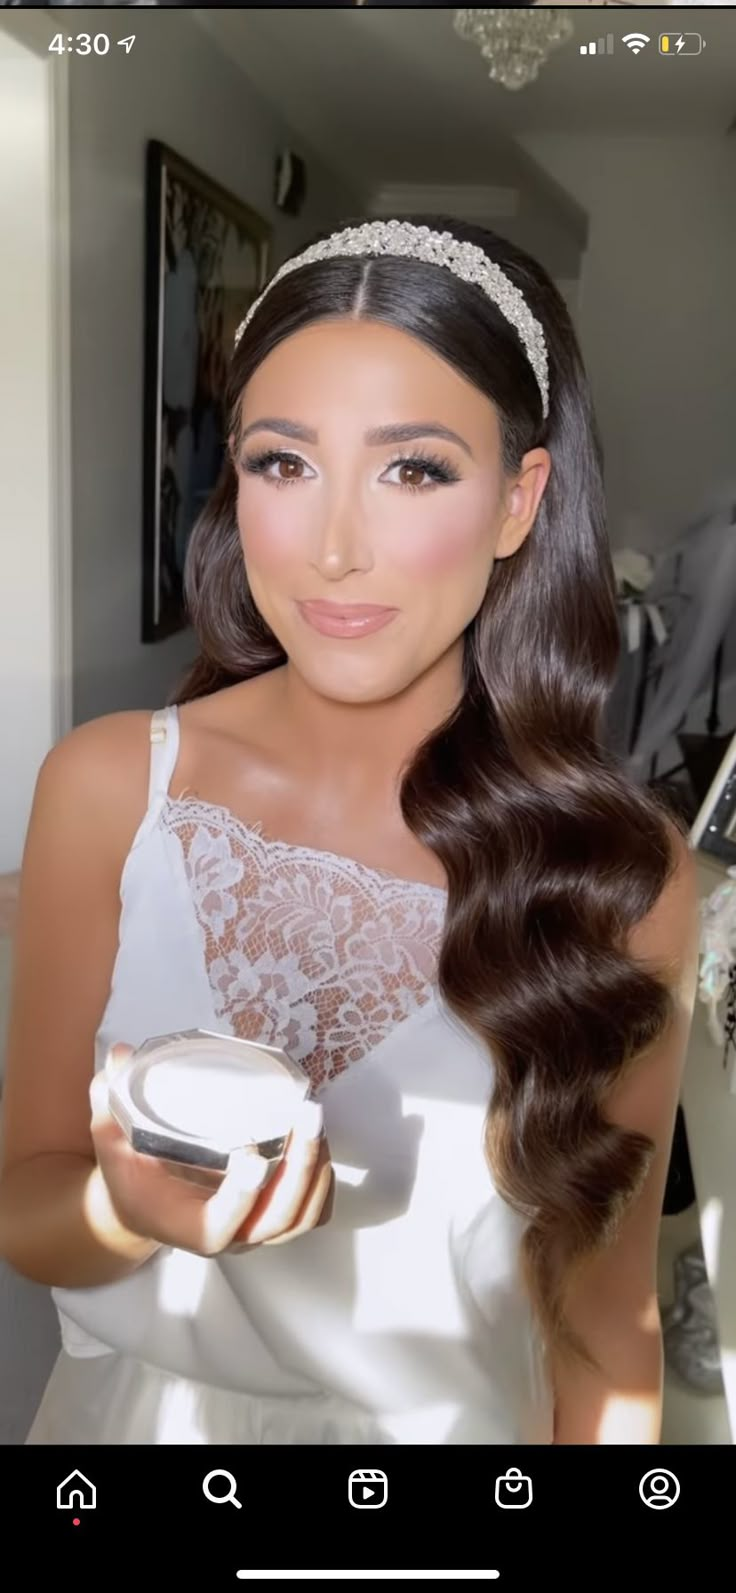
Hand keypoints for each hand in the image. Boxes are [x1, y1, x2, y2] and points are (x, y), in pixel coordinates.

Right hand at [89, 1044, 333, 1257]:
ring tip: (315, 1122)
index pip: (218, 1228)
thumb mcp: (110, 1138)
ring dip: (316, 1172)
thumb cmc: (130, 1172)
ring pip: (300, 1218)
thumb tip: (122, 1055)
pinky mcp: (272, 1219)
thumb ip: (110, 1098)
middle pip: (275, 1221)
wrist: (143, 1205)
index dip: (239, 1198)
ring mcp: (253, 1231)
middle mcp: (226, 1236)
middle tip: (307, 1116)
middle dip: (299, 1169)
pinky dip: (323, 1185)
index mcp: (183, 1225)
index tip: (249, 1153)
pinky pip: (310, 1214)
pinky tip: (320, 1144)